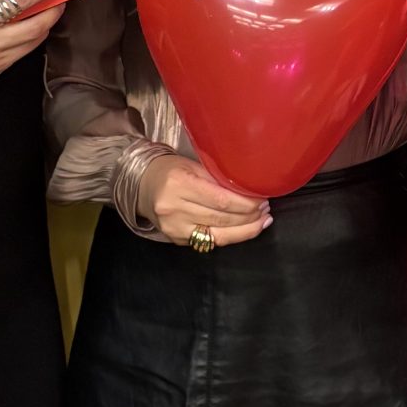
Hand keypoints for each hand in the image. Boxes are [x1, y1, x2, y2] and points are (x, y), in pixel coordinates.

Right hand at [139, 156, 271, 247]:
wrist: (140, 185)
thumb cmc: (170, 170)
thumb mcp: (192, 165)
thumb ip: (217, 177)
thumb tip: (249, 188)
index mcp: (179, 184)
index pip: (221, 200)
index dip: (245, 203)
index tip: (262, 200)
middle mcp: (175, 209)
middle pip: (221, 219)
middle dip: (249, 217)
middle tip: (265, 210)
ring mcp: (175, 228)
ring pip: (218, 236)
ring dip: (245, 230)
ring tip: (261, 222)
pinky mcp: (177, 240)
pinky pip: (210, 241)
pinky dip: (230, 237)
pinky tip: (244, 230)